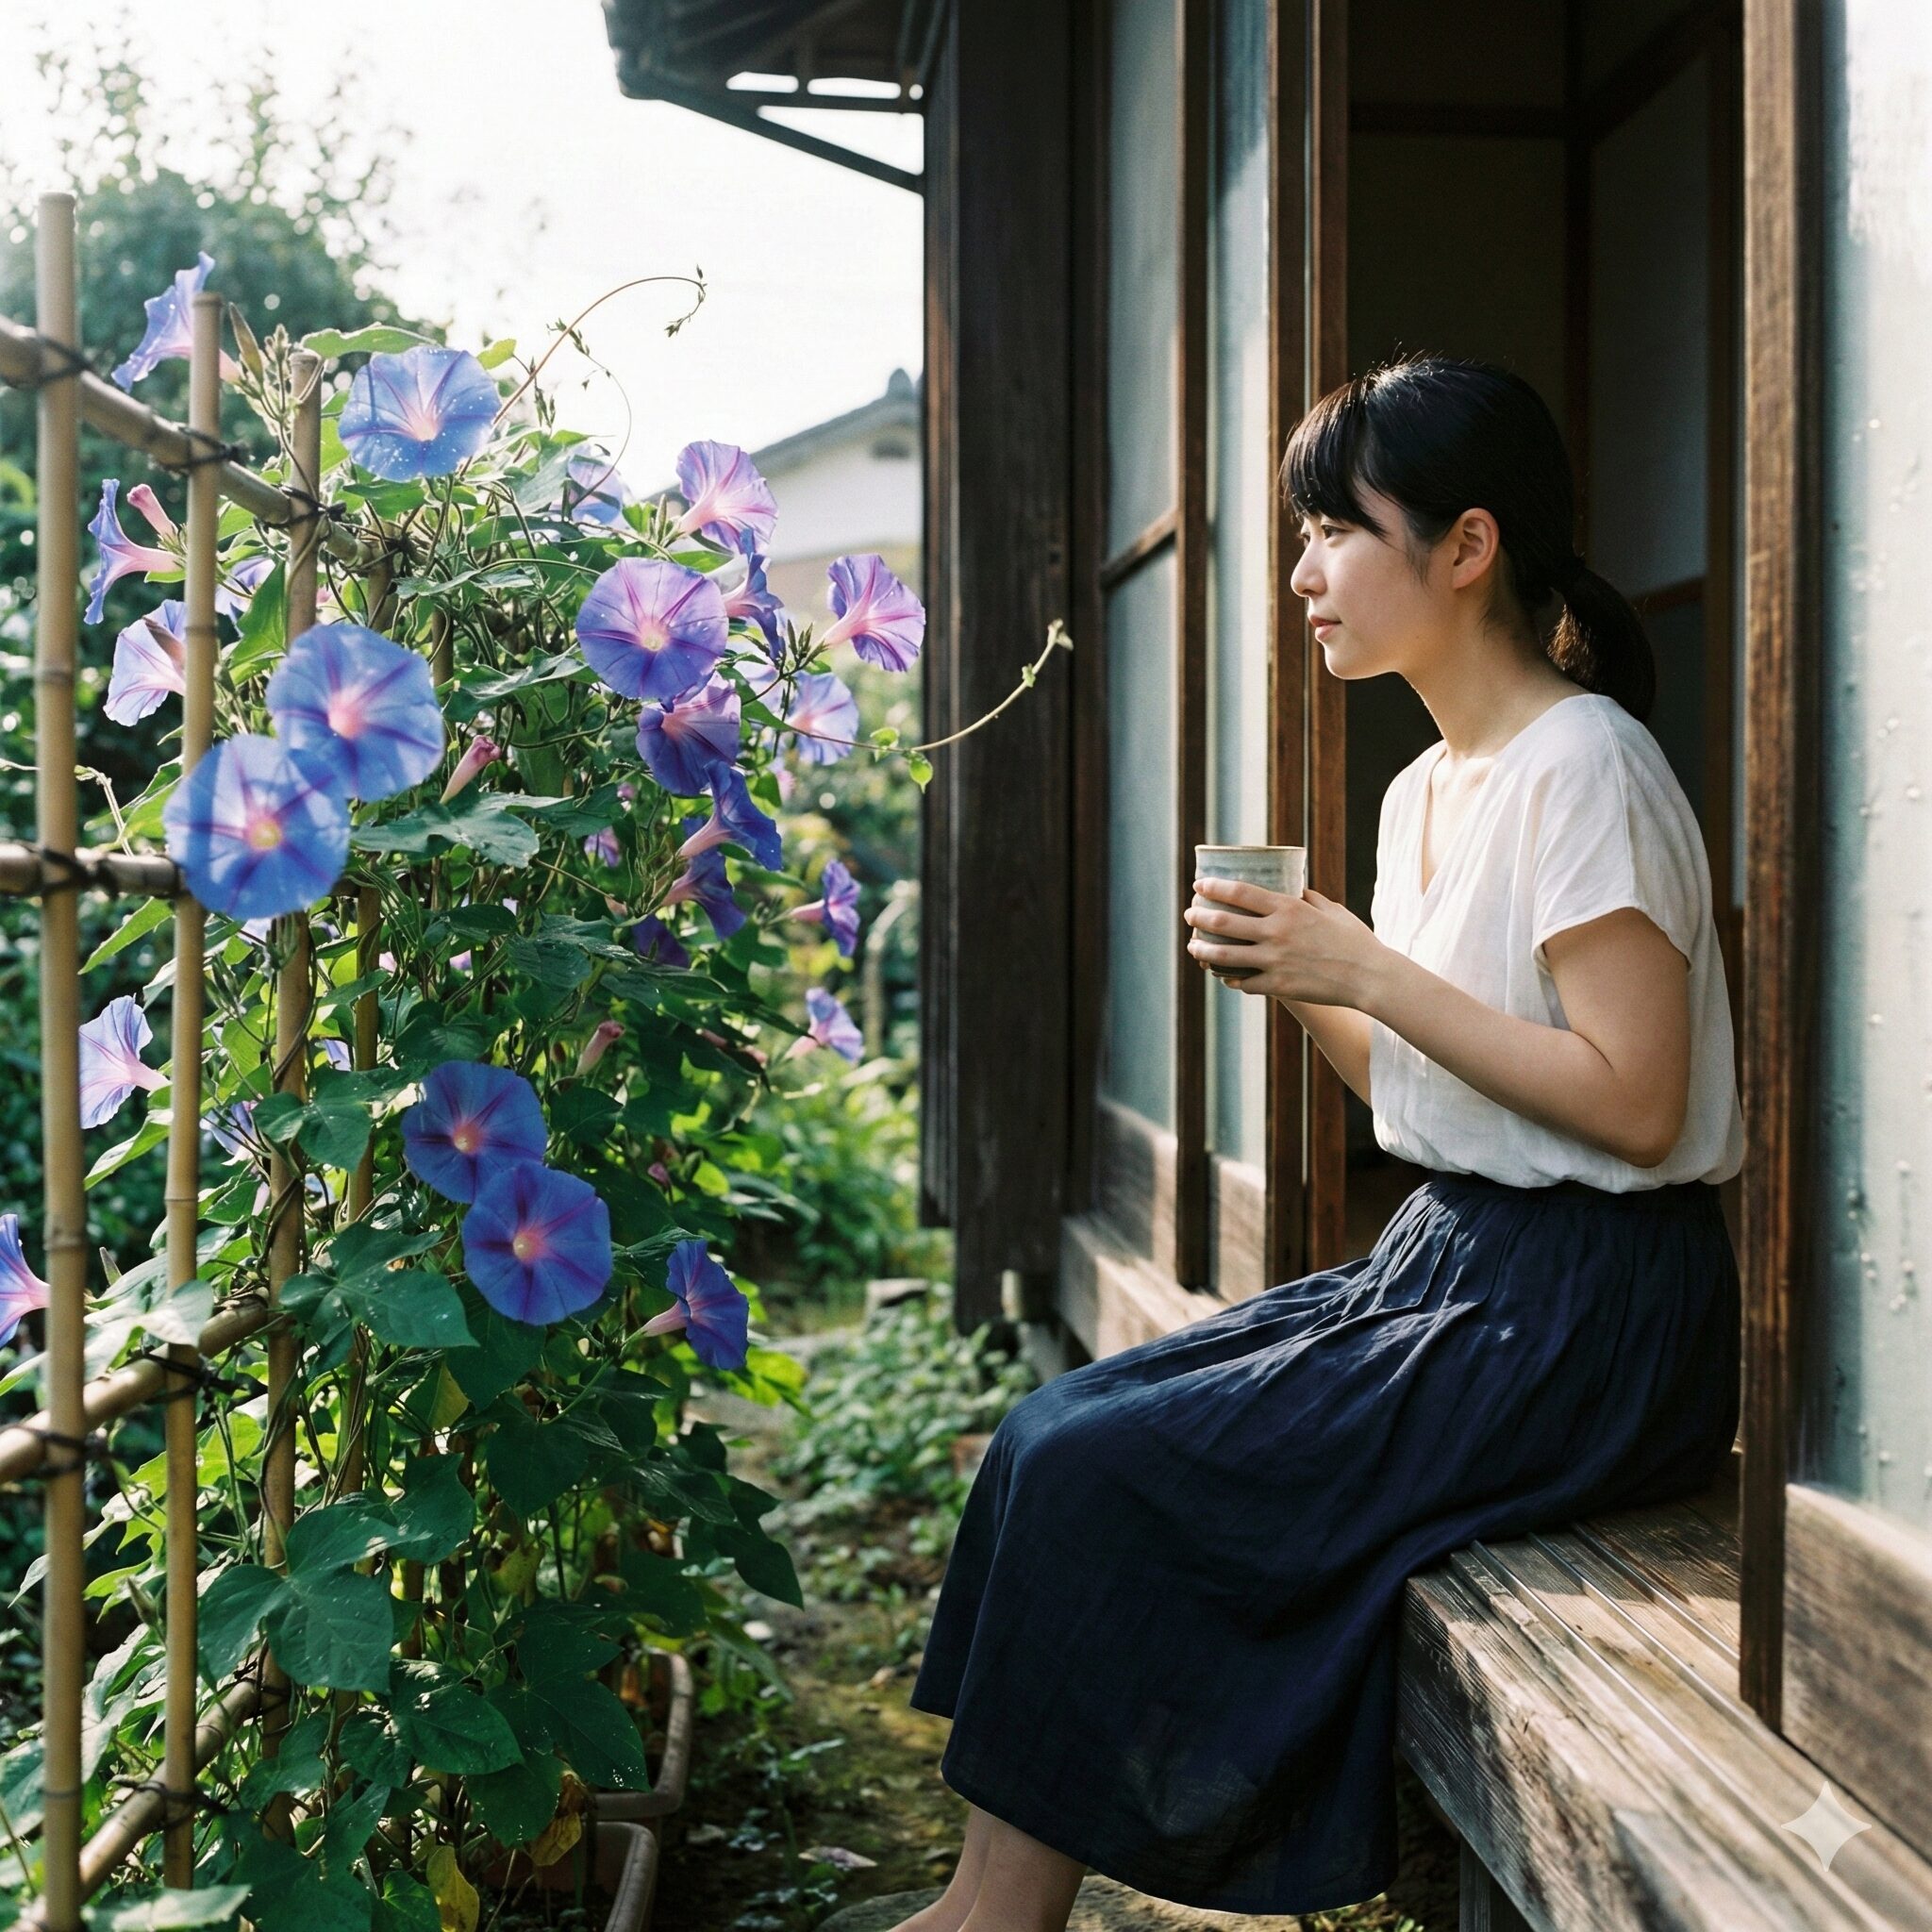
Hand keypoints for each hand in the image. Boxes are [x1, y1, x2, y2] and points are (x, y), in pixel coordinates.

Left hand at [1184, 876, 1384, 1006]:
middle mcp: (1276, 933)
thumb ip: (1308, 898)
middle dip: (1199, 916)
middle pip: (1223, 922)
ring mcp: (1274, 961)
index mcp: (1289, 909)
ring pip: (1224, 955)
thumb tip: (1294, 888)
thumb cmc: (1355, 940)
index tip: (1199, 885)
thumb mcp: (1332, 910)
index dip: (1213, 888)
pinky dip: (1230, 978)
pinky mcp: (1278, 986)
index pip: (1239, 893)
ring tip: (1192, 945)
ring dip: (1202, 949)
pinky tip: (1223, 975)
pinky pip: (1243, 982)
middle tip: (1190, 913)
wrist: (1370, 977)